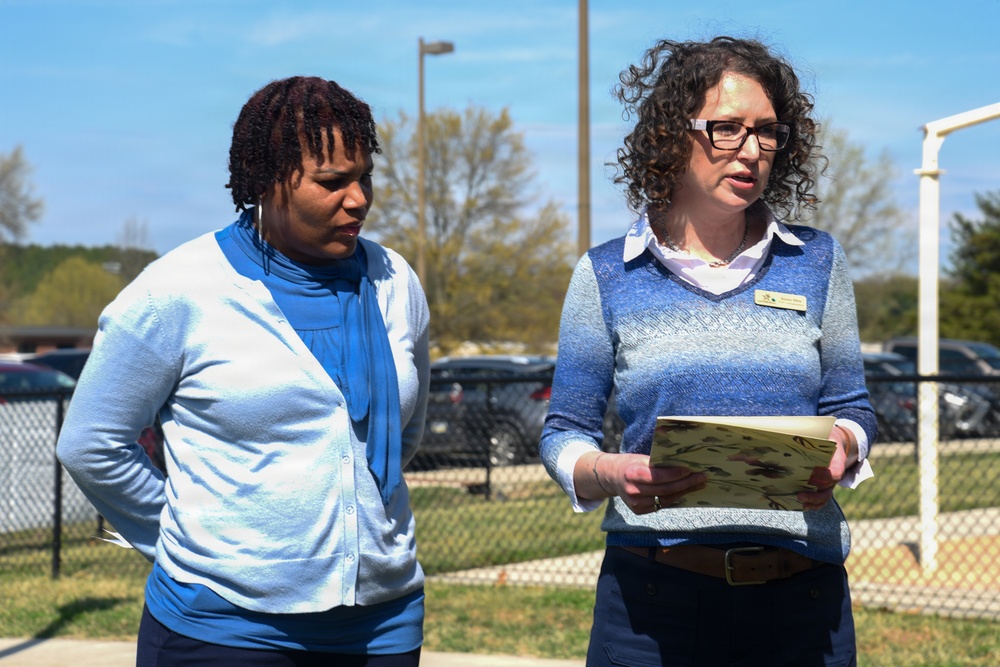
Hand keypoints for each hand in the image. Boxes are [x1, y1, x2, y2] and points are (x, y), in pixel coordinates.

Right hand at [585, 452, 706, 513]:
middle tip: (702, 478)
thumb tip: (682, 464)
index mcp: (633, 474)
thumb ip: (658, 464)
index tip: (690, 470)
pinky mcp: (638, 511)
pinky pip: (661, 505)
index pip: (659, 477)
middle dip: (686, 484)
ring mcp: (635, 504)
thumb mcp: (641, 459)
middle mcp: (633, 491)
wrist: (611, 477)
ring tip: (698, 484)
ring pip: (666, 499)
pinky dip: (674, 498)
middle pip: (665, 490)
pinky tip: (684, 491)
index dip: (676, 474)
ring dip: (684, 492)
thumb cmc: (630, 464)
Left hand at [798, 425, 855, 510]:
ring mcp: (830, 482)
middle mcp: (835, 473)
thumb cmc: (825, 435)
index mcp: (838, 460)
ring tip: (799, 500)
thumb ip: (809, 433)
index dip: (826, 476)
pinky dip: (813, 504)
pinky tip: (800, 504)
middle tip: (799, 493)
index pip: (836, 472)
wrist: (835, 442)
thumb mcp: (822, 431)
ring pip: (825, 496)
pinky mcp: (823, 487)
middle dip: (814, 493)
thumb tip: (786, 431)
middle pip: (828, 488)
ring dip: (813, 501)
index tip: (813, 474)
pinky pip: (821, 499)